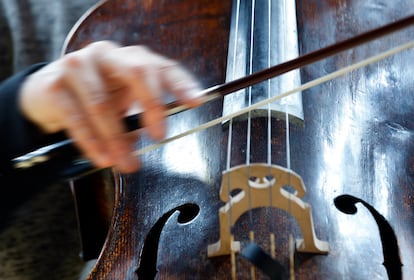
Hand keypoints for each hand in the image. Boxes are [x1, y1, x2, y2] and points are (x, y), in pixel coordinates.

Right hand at [19, 41, 201, 172]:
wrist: (49, 93)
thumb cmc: (96, 98)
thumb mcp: (123, 104)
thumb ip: (141, 117)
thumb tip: (156, 137)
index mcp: (131, 59)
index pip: (163, 67)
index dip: (182, 85)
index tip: (197, 103)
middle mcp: (108, 55)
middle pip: (137, 72)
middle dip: (152, 107)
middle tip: (160, 136)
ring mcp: (79, 65)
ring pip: (103, 103)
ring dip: (117, 139)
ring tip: (127, 164)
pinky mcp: (56, 85)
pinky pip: (77, 118)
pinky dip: (92, 142)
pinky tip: (102, 158)